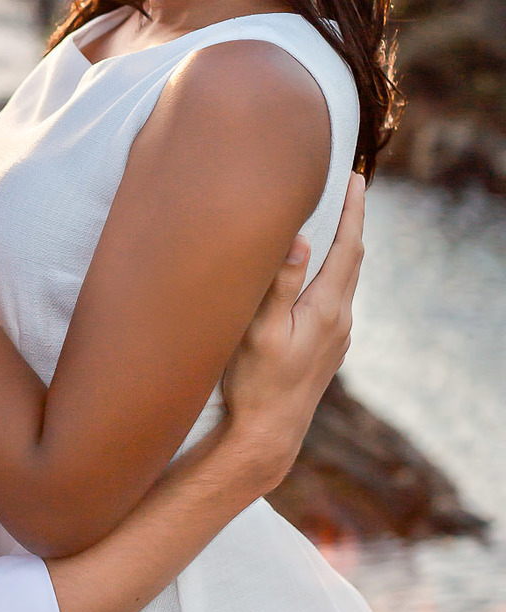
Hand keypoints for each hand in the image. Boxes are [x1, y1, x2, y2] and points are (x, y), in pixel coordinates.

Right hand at [221, 172, 364, 487]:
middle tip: (348, 186)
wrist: (268, 433)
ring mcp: (338, 336)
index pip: (348, 248)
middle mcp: (340, 320)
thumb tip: (300, 238)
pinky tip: (317, 269)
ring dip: (343, 246)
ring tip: (334, 218)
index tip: (355, 178)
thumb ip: (282, 284)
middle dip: (352, 221)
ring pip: (346, 279)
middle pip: (353, 259)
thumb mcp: (261, 330)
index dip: (353, 211)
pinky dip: (333, 271)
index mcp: (326, 310)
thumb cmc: (256, 382)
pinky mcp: (329, 347)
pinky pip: (337, 296)